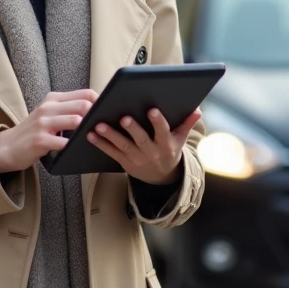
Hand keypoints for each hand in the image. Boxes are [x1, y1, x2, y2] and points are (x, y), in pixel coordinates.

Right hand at [0, 89, 97, 172]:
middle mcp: (48, 107)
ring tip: (95, 138)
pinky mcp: (39, 140)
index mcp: (53, 99)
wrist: (7, 147)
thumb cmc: (33, 131)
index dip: (101, 103)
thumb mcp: (49, 114)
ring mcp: (42, 123)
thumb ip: (68, 109)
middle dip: (98, 116)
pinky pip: (63, 142)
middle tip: (105, 127)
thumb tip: (96, 110)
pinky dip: (74, 146)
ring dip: (88, 130)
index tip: (108, 113)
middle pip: (83, 105)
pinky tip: (78, 149)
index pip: (85, 94)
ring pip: (75, 120)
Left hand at [87, 108, 201, 185]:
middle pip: (141, 139)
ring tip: (100, 125)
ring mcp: (137, 158)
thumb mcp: (181, 139)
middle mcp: (152, 152)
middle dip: (132, 129)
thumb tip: (198, 110)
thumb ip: (187, 123)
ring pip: (123, 146)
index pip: (163, 131)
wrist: (162, 177)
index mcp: (166, 144)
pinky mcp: (125, 162)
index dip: (157, 121)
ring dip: (111, 136)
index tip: (152, 110)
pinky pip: (112, 152)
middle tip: (124, 117)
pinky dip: (101, 144)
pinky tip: (90, 134)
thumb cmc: (170, 150)